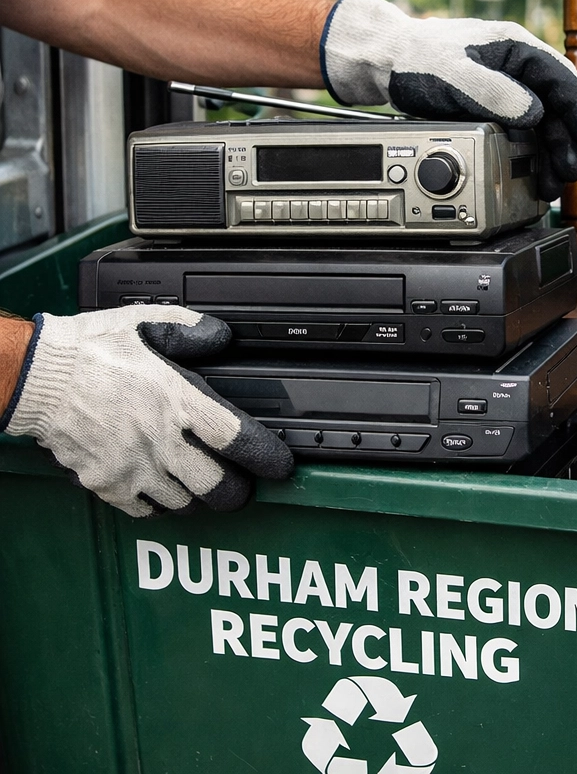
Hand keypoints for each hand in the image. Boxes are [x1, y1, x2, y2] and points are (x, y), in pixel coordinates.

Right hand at [0, 306, 293, 515]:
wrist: (38, 377)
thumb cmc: (92, 350)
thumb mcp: (147, 323)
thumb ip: (191, 330)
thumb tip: (222, 336)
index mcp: (176, 399)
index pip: (236, 438)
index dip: (266, 456)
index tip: (280, 466)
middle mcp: (159, 439)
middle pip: (217, 485)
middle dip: (237, 490)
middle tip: (242, 483)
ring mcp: (132, 466)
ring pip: (185, 503)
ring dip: (199, 497)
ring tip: (203, 483)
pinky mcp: (107, 484)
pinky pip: (147, 510)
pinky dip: (162, 505)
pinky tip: (165, 488)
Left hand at [319, 0, 576, 200]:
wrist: (387, 63)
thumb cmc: (417, 60)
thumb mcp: (454, 75)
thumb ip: (494, 91)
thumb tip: (534, 112)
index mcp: (516, 48)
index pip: (563, 79)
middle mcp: (518, 68)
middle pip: (558, 107)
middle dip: (568, 143)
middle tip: (569, 174)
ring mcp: (509, 88)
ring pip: (543, 124)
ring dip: (551, 154)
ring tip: (552, 184)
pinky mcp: (496, 107)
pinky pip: (524, 132)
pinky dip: (532, 154)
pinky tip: (533, 174)